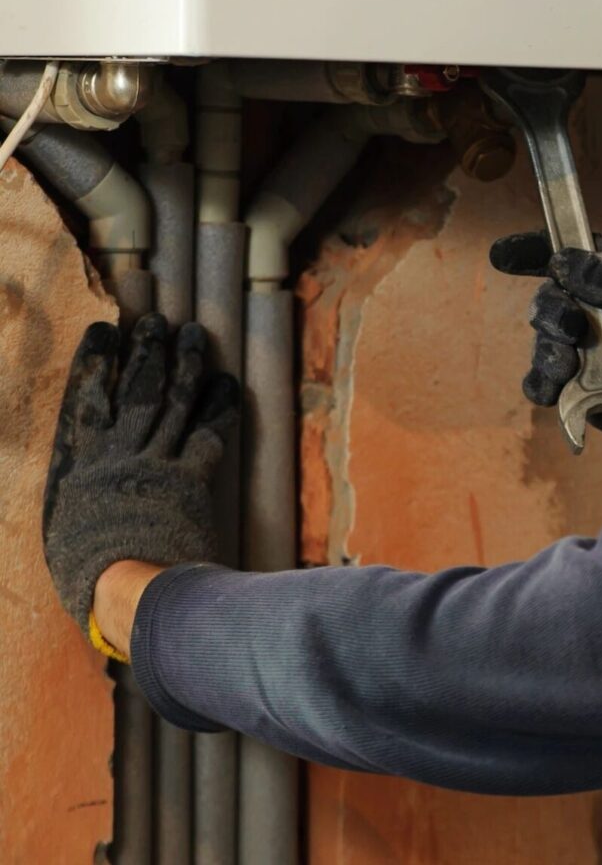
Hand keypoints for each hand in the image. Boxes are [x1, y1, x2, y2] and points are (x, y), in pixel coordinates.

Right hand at [43, 314, 238, 643]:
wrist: (125, 587)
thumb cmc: (87, 570)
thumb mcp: (65, 525)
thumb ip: (79, 492)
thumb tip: (87, 479)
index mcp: (77, 464)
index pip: (85, 399)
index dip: (97, 362)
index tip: (106, 331)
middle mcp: (117, 454)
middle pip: (135, 391)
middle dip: (147, 351)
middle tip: (158, 321)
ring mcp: (156, 463)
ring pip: (172, 402)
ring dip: (185, 365)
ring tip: (193, 334)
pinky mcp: (191, 479)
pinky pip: (209, 432)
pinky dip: (220, 406)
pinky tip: (228, 382)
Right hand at [490, 232, 601, 488]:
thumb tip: (562, 259)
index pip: (583, 250)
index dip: (542, 249)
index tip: (502, 255)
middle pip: (555, 293)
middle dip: (553, 312)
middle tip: (570, 331)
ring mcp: (597, 348)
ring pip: (545, 335)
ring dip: (549, 349)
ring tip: (568, 366)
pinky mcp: (584, 386)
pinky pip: (543, 377)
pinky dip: (543, 381)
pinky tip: (554, 387)